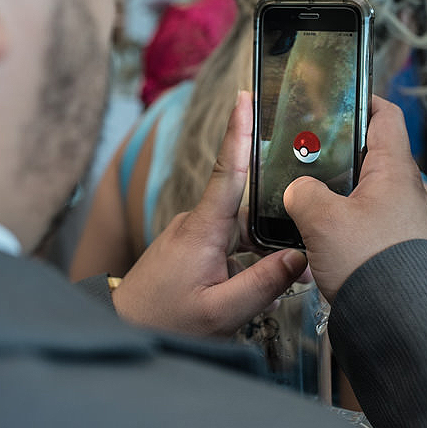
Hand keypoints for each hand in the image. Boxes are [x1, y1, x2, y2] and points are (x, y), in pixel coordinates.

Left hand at [112, 92, 306, 335]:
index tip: (245, 97)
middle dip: (278, 225)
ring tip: (284, 282)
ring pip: (242, 230)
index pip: (227, 170)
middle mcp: (197, 223)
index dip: (238, 131)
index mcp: (203, 229)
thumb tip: (298, 258)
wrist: (122, 330)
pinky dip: (248, 259)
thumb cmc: (164, 321)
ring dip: (263, 251)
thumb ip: (262, 285)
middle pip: (248, 207)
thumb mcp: (221, 312)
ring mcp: (193, 234)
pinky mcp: (191, 247)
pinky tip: (259, 284)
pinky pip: (230, 243)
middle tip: (304, 256)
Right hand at [283, 98, 426, 302]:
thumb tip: (297, 190)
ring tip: (300, 188)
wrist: (398, 319)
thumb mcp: (322, 218)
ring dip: (333, 187)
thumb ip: (303, 192)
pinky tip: (311, 227)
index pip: (386, 116)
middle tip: (303, 146)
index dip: (363, 100)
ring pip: (360, 189)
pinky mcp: (386, 246)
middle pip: (368, 153)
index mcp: (393, 169)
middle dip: (336, 148)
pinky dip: (336, 217)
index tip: (337, 95)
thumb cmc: (369, 261)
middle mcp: (400, 190)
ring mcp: (395, 219)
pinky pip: (358, 219)